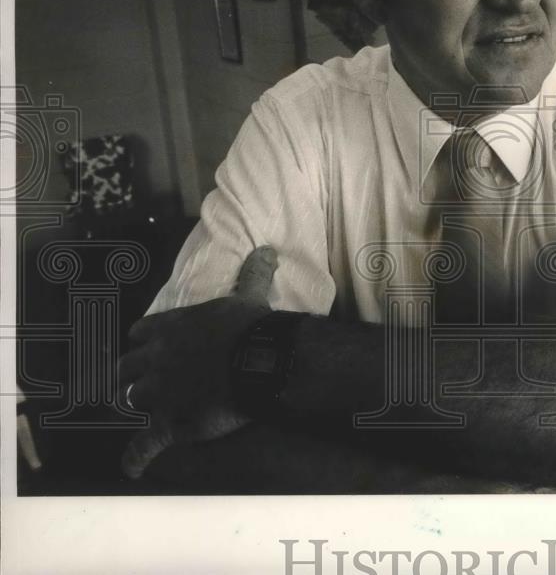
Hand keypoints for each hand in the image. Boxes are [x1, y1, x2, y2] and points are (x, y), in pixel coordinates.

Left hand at [118, 246, 277, 478]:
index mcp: (171, 328)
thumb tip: (266, 251)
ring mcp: (159, 393)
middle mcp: (157, 359)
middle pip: (127, 369)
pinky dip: (136, 456)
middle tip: (134, 382)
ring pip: (134, 401)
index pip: (142, 332)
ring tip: (143, 414)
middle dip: (129, 375)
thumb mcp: (248, 296)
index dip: (143, 340)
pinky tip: (133, 466)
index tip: (146, 344)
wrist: (258, 361)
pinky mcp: (168, 424)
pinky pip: (144, 444)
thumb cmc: (250, 327)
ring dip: (138, 406)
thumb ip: (251, 275)